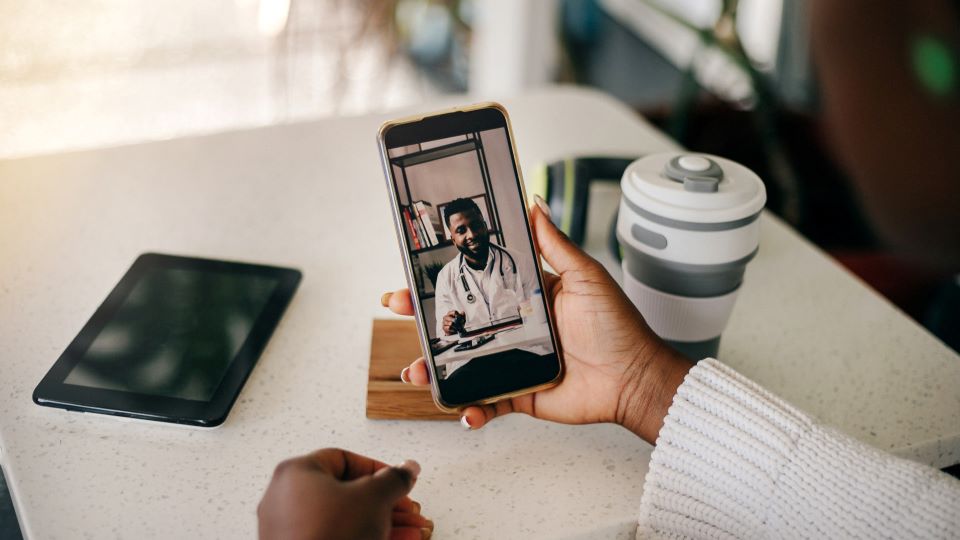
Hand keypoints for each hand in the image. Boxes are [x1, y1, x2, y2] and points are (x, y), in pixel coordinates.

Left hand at [258, 448, 432, 539]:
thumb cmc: (329, 536)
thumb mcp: (374, 497)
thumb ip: (394, 479)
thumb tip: (406, 470)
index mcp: (296, 473)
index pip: (345, 460)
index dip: (378, 470)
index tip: (397, 480)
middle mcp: (286, 500)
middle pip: (349, 494)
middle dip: (387, 504)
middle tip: (407, 510)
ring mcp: (291, 530)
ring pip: (347, 520)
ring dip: (384, 523)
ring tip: (411, 531)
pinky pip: (339, 537)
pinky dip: (366, 537)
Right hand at [383, 200, 692, 443]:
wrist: (634, 378)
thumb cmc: (616, 326)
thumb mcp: (585, 276)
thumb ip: (554, 244)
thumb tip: (535, 204)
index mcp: (525, 297)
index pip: (476, 284)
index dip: (444, 279)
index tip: (414, 272)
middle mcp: (514, 327)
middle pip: (459, 323)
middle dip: (422, 319)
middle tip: (397, 309)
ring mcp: (513, 362)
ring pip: (463, 364)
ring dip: (435, 368)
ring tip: (416, 370)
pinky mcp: (520, 394)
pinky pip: (488, 402)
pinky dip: (471, 409)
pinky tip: (461, 409)